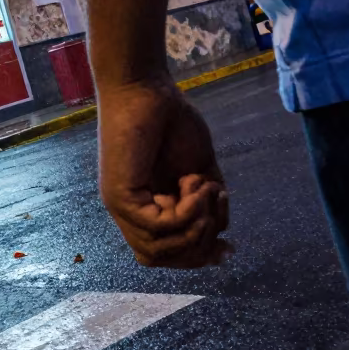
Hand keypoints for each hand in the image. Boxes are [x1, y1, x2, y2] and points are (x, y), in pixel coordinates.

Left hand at [96, 74, 229, 267]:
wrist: (146, 91)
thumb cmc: (172, 125)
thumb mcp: (201, 173)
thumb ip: (208, 208)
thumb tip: (223, 244)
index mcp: (146, 211)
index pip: (167, 256)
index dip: (198, 257)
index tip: (228, 247)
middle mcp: (129, 214)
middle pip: (164, 259)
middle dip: (202, 243)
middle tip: (218, 204)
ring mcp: (122, 207)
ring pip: (160, 250)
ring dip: (196, 227)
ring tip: (206, 191)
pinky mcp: (120, 196)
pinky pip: (159, 227)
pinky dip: (188, 211)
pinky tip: (196, 183)